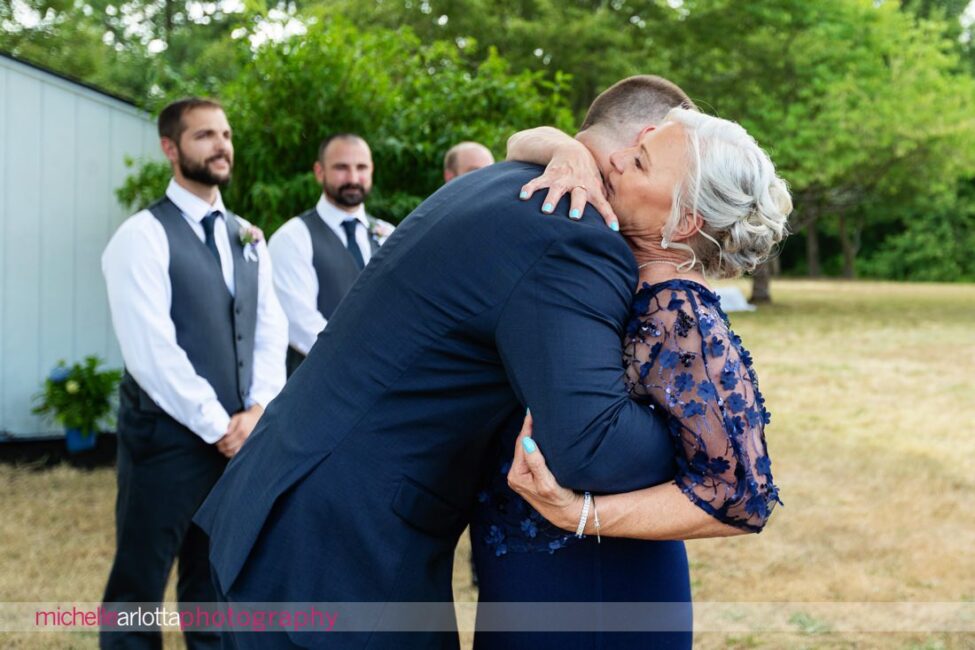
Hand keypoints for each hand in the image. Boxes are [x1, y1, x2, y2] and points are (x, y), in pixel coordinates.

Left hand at [216, 404, 263, 457]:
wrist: (257, 418)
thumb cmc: (246, 417)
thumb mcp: (237, 417)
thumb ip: (230, 424)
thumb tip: (226, 433)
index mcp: (241, 431)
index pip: (228, 441)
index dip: (221, 444)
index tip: (217, 443)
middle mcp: (244, 438)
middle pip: (230, 448)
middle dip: (222, 448)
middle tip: (219, 447)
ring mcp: (247, 442)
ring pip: (234, 452)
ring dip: (227, 452)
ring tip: (223, 450)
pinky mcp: (248, 444)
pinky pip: (239, 452)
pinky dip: (233, 453)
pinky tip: (229, 451)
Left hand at [506, 412, 582, 531]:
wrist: (568, 514)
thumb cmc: (558, 499)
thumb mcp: (546, 482)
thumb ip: (536, 462)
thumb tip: (526, 441)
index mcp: (516, 475)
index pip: (521, 444)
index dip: (526, 427)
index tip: (531, 412)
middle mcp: (515, 476)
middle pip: (521, 446)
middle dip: (527, 430)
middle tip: (534, 412)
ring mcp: (521, 476)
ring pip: (525, 450)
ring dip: (530, 436)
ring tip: (536, 421)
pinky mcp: (529, 476)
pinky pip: (530, 455)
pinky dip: (534, 444)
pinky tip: (539, 437)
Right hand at [518, 140, 618, 229]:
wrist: (572, 151)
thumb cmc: (587, 175)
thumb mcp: (597, 185)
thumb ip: (602, 201)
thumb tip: (614, 225)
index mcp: (592, 188)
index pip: (603, 204)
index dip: (608, 216)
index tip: (613, 228)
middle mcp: (578, 183)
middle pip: (578, 195)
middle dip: (576, 205)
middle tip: (574, 217)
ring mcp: (562, 179)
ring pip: (557, 189)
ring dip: (552, 199)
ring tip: (546, 211)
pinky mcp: (548, 176)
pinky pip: (537, 182)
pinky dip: (529, 189)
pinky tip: (523, 197)